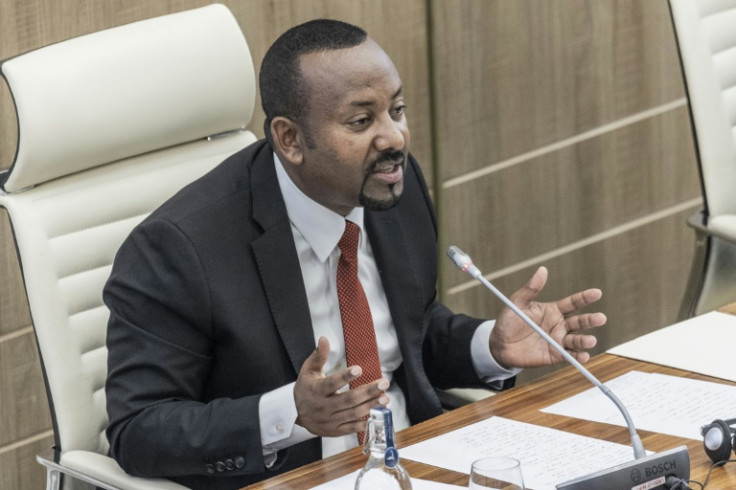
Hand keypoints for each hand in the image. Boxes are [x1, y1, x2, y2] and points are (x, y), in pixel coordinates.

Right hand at [294, 336, 389, 436]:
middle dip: (367, 391)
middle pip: (348, 400)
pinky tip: (377, 414)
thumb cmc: (306, 388)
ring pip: (352, 414)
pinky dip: (364, 423)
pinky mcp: (335, 430)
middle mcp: (323, 406)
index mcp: (317, 390)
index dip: (345, 377)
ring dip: (370, 406)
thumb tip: (324, 339)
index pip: (331, 383)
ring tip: (385, 398)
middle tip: (384, 383)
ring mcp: (330, 420)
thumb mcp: (308, 370)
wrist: (296, 414)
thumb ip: (319, 355)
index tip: (359, 369)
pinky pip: (351, 428)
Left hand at [490, 266, 605, 368]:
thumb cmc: (509, 322)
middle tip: (600, 318)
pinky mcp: (555, 355)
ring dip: (585, 341)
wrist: (499, 345)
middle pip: (579, 322)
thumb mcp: (517, 303)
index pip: (573, 303)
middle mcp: (559, 325)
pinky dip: (578, 356)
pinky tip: (583, 356)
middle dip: (590, 320)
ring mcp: (558, 340)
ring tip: (591, 340)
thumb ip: (530, 289)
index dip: (585, 298)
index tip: (597, 293)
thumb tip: (542, 270)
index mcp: (553, 310)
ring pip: (576, 340)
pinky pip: (569, 356)